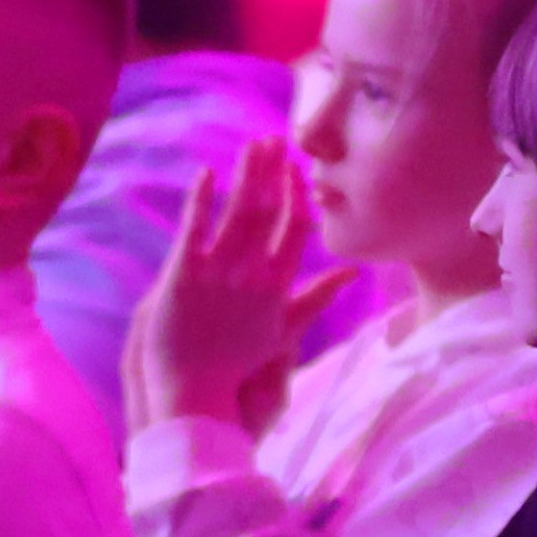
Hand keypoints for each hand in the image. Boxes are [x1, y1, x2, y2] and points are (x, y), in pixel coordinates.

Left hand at [126, 140, 358, 436]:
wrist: (198, 398)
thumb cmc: (242, 368)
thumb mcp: (287, 330)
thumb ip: (319, 297)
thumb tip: (355, 273)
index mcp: (278, 285)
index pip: (296, 229)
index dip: (297, 195)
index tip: (296, 169)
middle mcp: (253, 274)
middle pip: (268, 212)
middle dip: (273, 173)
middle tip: (277, 138)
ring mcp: (218, 275)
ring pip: (237, 214)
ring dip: (247, 175)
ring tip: (253, 144)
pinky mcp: (181, 278)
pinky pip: (193, 231)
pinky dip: (200, 201)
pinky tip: (206, 174)